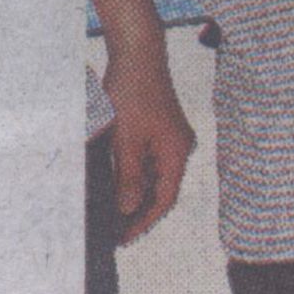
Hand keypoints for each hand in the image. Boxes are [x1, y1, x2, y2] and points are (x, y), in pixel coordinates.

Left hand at [102, 56, 194, 245]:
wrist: (138, 56)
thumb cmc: (133, 94)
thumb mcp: (126, 139)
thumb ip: (130, 175)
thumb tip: (130, 208)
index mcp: (177, 151)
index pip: (165, 197)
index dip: (145, 220)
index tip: (125, 237)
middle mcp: (179, 147)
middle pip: (163, 188)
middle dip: (141, 211)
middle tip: (116, 231)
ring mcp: (170, 138)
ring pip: (155, 175)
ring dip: (136, 193)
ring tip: (113, 212)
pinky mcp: (159, 129)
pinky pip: (149, 160)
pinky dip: (135, 175)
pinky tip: (118, 182)